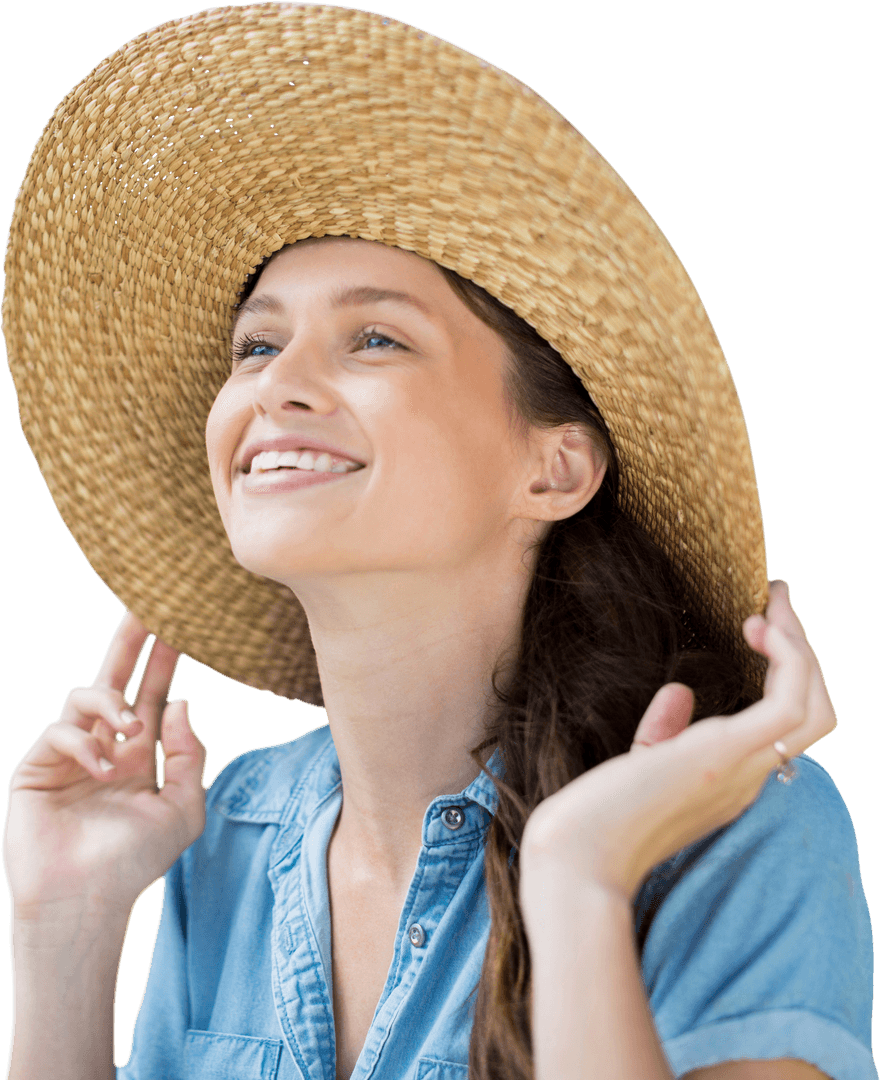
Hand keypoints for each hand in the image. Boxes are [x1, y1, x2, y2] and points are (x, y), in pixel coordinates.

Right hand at [2, 612, 206, 921]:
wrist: (87, 900)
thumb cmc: (136, 861)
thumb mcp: (183, 807)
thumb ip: (188, 754)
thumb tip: (182, 703)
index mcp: (141, 752)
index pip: (155, 692)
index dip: (166, 659)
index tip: (183, 622)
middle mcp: (106, 744)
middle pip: (115, 676)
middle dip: (129, 641)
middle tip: (146, 604)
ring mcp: (70, 753)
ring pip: (86, 696)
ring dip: (113, 704)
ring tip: (132, 731)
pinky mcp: (37, 766)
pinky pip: (59, 730)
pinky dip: (83, 742)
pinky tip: (101, 768)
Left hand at [519, 579, 836, 910]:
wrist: (577, 860)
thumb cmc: (598, 820)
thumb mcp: (638, 768)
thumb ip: (662, 732)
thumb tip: (679, 690)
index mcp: (732, 780)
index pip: (787, 727)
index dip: (786, 674)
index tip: (761, 626)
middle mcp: (749, 776)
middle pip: (811, 710)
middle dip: (801, 650)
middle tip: (777, 601)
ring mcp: (743, 767)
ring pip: (811, 703)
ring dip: (799, 645)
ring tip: (773, 604)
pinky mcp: (726, 754)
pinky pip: (789, 703)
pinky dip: (789, 658)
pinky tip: (761, 626)